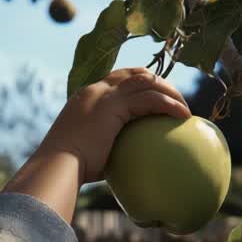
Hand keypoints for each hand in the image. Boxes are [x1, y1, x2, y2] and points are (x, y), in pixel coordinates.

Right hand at [36, 68, 190, 183]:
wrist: (57, 166)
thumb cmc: (70, 169)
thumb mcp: (88, 152)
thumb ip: (106, 148)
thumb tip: (124, 163)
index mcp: (86, 98)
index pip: (118, 79)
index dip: (140, 84)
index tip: (156, 97)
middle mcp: (95, 90)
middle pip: (135, 73)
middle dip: (159, 82)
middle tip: (175, 101)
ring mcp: (104, 95)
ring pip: (147, 81)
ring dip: (169, 92)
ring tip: (184, 109)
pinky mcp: (114, 106)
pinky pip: (150, 99)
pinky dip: (169, 105)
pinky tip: (183, 116)